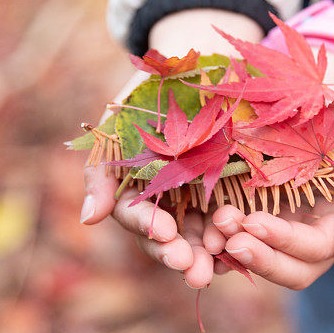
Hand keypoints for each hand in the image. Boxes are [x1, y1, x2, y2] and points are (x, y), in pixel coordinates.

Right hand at [80, 9, 262, 287]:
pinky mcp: (233, 191)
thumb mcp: (119, 125)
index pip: (138, 218)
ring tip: (219, 264)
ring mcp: (201, 198)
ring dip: (208, 254)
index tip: (164, 234)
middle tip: (193, 270)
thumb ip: (101, 173)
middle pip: (170, 239)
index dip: (149, 228)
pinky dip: (237, 234)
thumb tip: (88, 221)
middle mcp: (169, 202)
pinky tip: (244, 244)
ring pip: (202, 236)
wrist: (198, 62)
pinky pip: (234, 219)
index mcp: (138, 190)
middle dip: (179, 255)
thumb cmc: (148, 95)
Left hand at [209, 52, 333, 289]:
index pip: (313, 251)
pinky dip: (217, 238)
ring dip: (233, 248)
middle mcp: (306, 237)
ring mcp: (276, 228)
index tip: (253, 221)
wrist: (314, 101)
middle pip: (286, 268)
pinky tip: (203, 225)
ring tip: (215, 225)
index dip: (284, 241)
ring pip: (257, 257)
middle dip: (258, 257)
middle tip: (228, 239)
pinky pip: (233, 238)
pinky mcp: (249, 213)